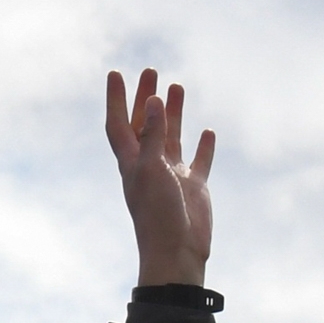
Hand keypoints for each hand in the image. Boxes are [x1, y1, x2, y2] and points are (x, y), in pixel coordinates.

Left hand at [106, 67, 212, 285]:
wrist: (176, 251)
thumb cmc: (157, 215)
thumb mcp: (151, 170)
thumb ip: (151, 136)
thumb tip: (152, 100)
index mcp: (131, 162)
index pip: (119, 123)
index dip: (116, 99)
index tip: (115, 73)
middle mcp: (148, 165)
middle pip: (144, 124)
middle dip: (144, 98)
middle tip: (150, 71)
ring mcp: (172, 175)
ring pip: (171, 136)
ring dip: (173, 112)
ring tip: (176, 86)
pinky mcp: (194, 186)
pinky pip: (200, 160)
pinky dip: (204, 145)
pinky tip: (208, 130)